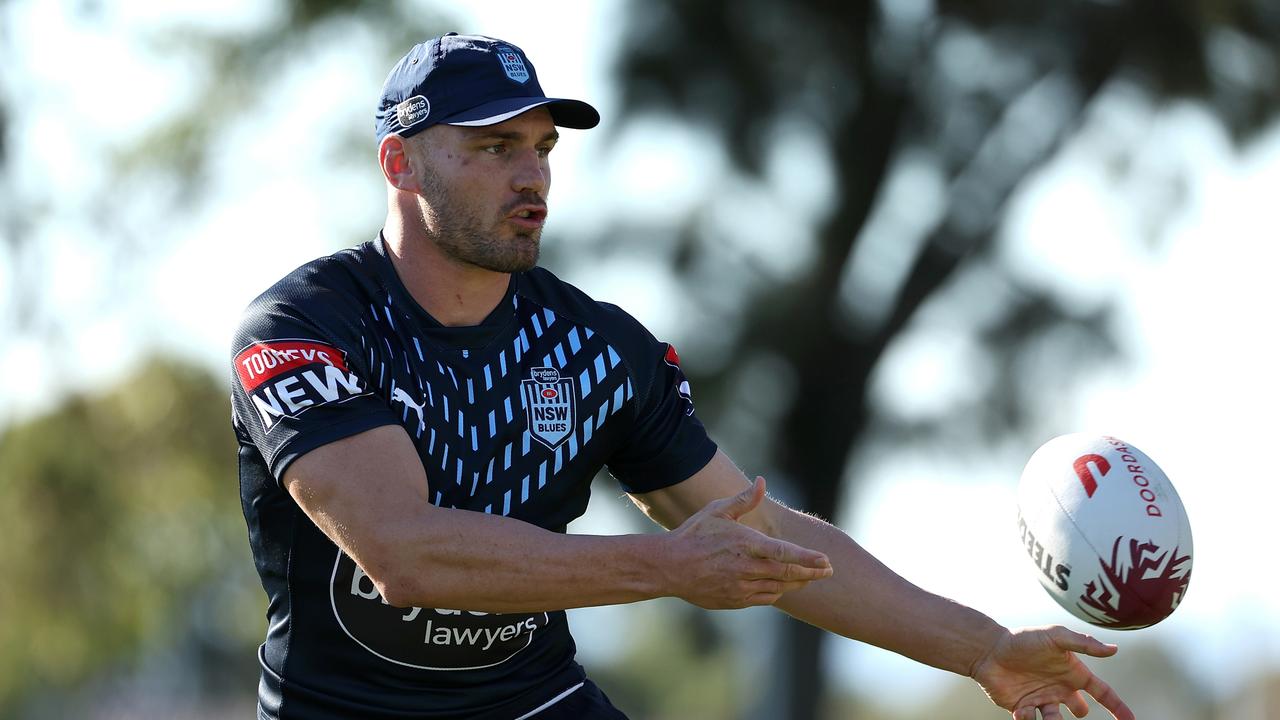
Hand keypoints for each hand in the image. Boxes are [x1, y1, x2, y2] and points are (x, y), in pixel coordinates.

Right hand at [662, 477, 832, 608]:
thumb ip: (743, 500)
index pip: (785, 553)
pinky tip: (784, 586)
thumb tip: (762, 481)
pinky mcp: (735, 600)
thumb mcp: (717, 512)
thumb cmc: (694, 535)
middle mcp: (746, 568)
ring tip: (811, 578)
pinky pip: (764, 598)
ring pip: (779, 588)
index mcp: (745, 545)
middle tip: (828, 571)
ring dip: (797, 583)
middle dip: (811, 573)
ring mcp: (741, 587)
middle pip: (788, 573)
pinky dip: (778, 592)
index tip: (826, 561)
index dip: (808, 559)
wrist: (669, 568)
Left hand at [971, 625, 1134, 719]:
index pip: (1103, 693)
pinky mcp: (1023, 708)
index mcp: (1072, 673)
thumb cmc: (1023, 640)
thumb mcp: (1055, 636)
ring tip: (1047, 711)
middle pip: (1081, 711)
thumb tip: (1114, 649)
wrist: (989, 650)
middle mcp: (1060, 689)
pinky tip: (1022, 710)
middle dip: (1080, 714)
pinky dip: (1028, 719)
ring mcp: (1042, 700)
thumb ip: (1083, 643)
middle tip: (1076, 710)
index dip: (1118, 707)